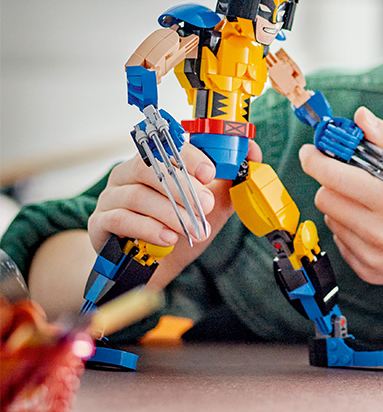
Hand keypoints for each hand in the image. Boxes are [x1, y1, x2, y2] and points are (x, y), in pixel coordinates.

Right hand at [87, 139, 262, 280]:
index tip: (210, 172)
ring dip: (170, 212)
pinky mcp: (99, 223)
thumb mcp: (209, 203)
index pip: (167, 146)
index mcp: (153, 161)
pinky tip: (168, 238)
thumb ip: (230, 179)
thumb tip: (253, 153)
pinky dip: (147, 228)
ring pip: (137, 195)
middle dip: (182, 187)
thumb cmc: (178, 226)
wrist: (148, 265)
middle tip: (206, 206)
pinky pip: (120, 219)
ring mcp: (110, 197)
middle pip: (150, 168)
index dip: (189, 156)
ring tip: (192, 227)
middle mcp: (127, 173)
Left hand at [299, 107, 382, 292]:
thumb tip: (360, 117)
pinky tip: (376, 222)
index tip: (311, 150)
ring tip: (372, 200)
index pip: (333, 178)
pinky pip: (340, 240)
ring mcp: (373, 258)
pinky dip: (350, 226)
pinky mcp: (369, 272)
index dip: (316, 159)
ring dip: (342, 203)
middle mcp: (379, 234)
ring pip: (330, 219)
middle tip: (349, 171)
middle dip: (331, 180)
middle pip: (325, 198)